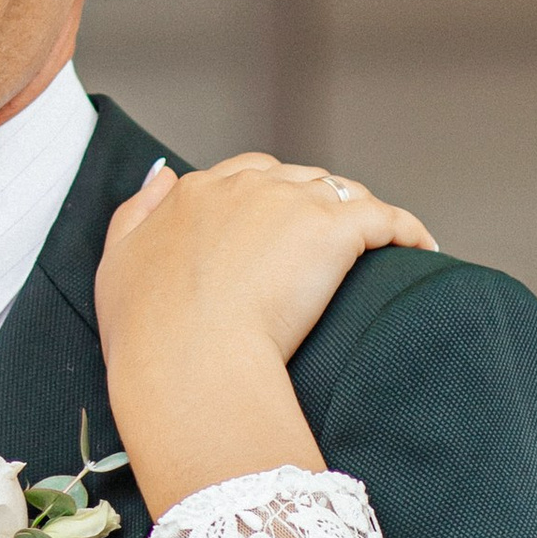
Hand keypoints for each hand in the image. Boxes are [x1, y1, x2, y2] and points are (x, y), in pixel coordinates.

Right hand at [96, 153, 434, 519]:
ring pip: (340, 193)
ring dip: (356, 215)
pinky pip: (387, 218)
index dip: (267, 201)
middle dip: (313, 205)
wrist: (188, 364)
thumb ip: (137, 212)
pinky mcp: (334, 232)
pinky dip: (408, 229)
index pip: (246, 176)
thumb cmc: (147, 334)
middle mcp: (245, 186)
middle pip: (295, 179)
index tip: (279, 232)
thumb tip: (164, 173)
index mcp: (196, 194)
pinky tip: (421, 250)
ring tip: (375, 248)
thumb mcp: (115, 263)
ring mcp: (292, 205)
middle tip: (327, 248)